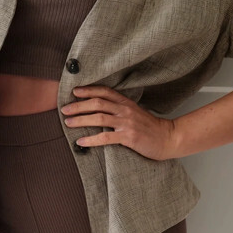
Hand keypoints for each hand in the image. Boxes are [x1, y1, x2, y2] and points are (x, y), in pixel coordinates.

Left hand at [60, 84, 179, 160]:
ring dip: (80, 120)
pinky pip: (105, 137)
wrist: (168, 138)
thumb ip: (120, 109)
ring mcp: (126, 123)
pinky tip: (80, 142)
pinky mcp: (128, 137)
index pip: (104, 91)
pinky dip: (91, 140)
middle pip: (97, 103)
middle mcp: (125, 110)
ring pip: (98, 118)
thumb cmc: (150, 128)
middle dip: (78, 105)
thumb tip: (101, 111)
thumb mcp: (135, 113)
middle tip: (64, 109)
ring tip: (68, 123)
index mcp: (126, 103)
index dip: (88, 90)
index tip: (75, 92)